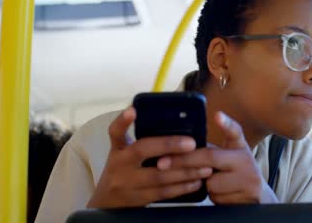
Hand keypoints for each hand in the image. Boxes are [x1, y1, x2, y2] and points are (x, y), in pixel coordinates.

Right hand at [87, 107, 212, 207]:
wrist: (107, 202)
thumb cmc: (124, 170)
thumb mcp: (125, 152)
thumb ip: (144, 141)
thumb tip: (178, 125)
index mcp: (118, 148)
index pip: (116, 131)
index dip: (123, 121)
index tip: (133, 110)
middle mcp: (120, 163)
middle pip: (142, 150)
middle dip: (169, 145)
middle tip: (192, 143)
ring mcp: (127, 183)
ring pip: (158, 175)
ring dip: (185, 171)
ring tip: (205, 166)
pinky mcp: (138, 199)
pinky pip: (163, 193)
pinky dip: (182, 187)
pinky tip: (197, 181)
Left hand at [158, 112, 277, 203]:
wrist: (257, 196)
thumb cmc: (233, 173)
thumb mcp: (227, 157)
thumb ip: (210, 150)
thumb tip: (178, 146)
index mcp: (239, 146)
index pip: (234, 131)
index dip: (226, 123)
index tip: (216, 115)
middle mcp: (247, 160)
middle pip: (211, 157)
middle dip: (184, 160)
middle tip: (162, 162)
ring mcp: (249, 179)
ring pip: (211, 182)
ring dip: (202, 184)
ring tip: (211, 182)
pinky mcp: (247, 197)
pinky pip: (216, 197)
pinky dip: (212, 196)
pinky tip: (220, 193)